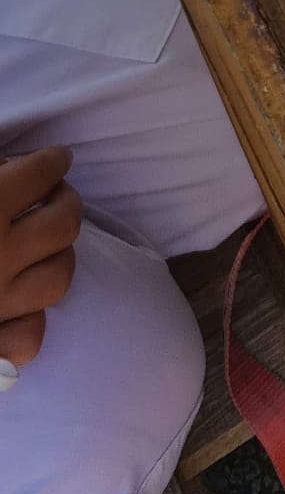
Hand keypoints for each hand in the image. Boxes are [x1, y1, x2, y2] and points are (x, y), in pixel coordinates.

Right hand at [0, 148, 81, 380]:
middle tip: (52, 194)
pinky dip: (32, 319)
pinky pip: (30, 335)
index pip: (39, 172)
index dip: (51, 161)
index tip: (56, 158)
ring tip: (43, 241)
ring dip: (57, 254)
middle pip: (64, 221)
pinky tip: (23, 299)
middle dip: (64, 200)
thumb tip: (11, 166)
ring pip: (59, 276)